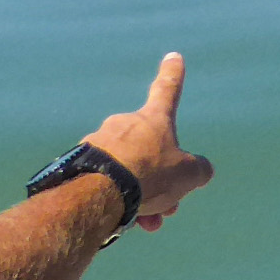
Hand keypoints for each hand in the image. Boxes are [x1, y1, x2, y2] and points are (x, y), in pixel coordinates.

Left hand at [82, 53, 214, 231]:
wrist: (101, 193)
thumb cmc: (150, 175)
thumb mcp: (189, 175)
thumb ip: (198, 170)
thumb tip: (200, 171)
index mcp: (153, 120)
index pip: (167, 91)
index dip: (173, 75)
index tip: (173, 57)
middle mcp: (124, 125)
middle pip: (149, 150)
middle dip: (161, 178)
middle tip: (168, 206)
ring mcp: (99, 143)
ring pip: (128, 170)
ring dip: (142, 195)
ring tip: (148, 222)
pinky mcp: (80, 164)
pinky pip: (107, 181)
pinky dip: (120, 200)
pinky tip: (126, 221)